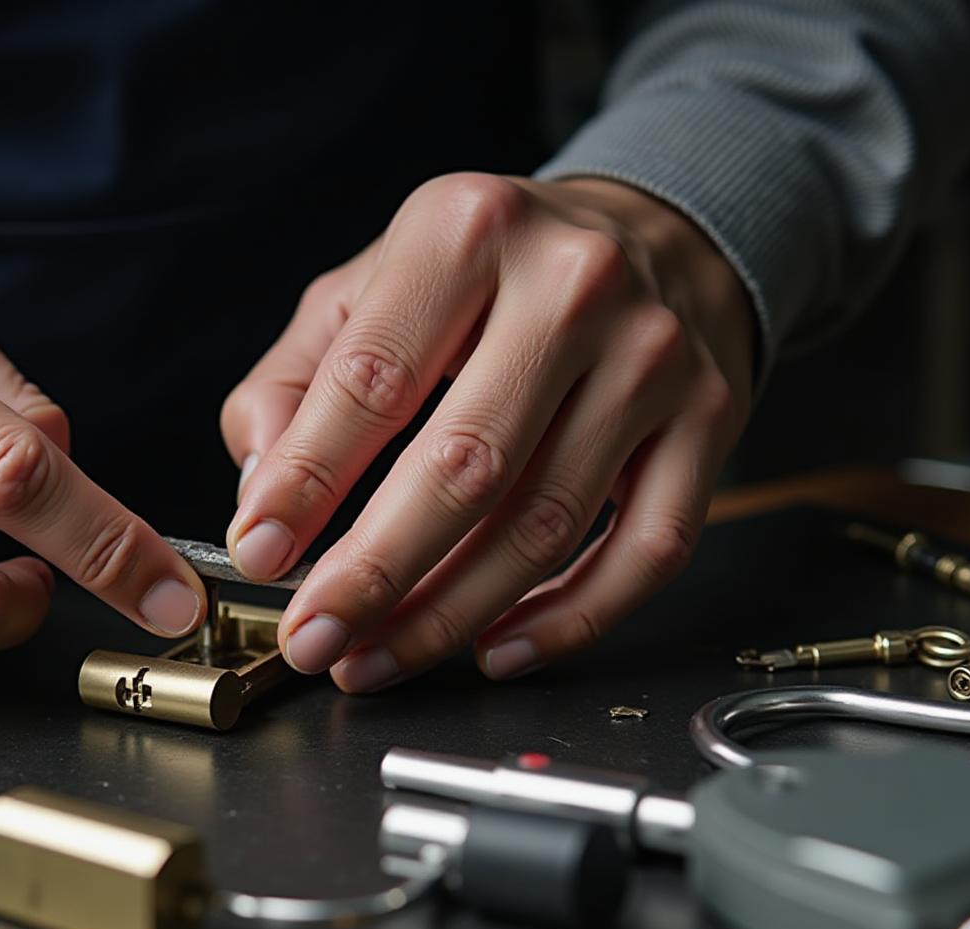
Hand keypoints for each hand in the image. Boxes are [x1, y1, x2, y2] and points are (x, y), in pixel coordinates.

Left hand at [221, 174, 754, 689]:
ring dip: (449, 615)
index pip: (371, 381)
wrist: (660, 231)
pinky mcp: (709, 422)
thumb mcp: (372, 286)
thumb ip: (296, 384)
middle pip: (465, 467)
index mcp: (466, 233)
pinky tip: (496, 649)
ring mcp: (652, 359)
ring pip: (546, 527)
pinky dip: (568, 622)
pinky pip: (644, 554)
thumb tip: (263, 502)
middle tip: (316, 637)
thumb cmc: (493, 274)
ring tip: (377, 656)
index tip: (260, 555)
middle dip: (375, 573)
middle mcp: (572, 287)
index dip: (306, 484)